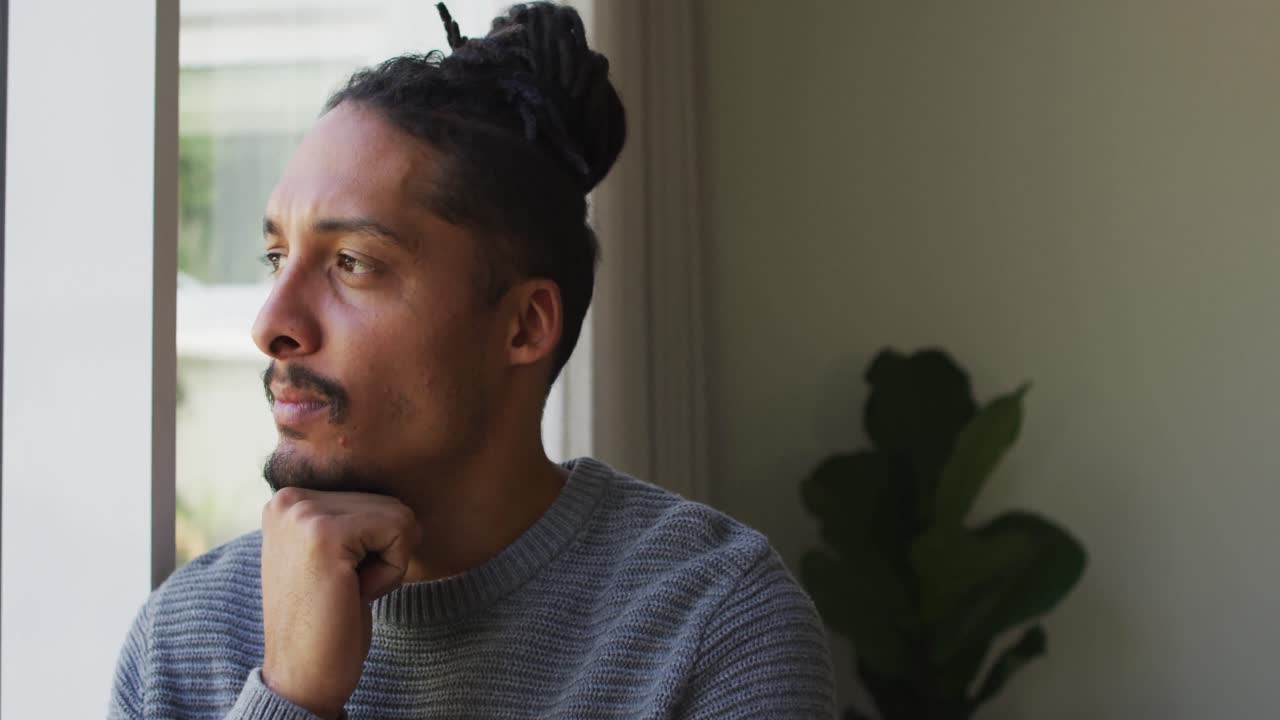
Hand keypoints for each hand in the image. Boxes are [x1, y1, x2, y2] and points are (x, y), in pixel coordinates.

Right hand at [259, 487, 418, 718]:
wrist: (302, 676)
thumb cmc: (328, 619)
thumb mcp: (334, 554)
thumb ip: (352, 517)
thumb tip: (403, 494)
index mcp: (288, 499)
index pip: (374, 496)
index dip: (374, 545)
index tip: (338, 578)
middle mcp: (289, 498)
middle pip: (388, 502)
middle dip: (383, 552)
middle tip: (344, 588)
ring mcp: (303, 514)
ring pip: (399, 515)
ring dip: (388, 562)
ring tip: (347, 590)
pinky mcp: (326, 534)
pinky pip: (400, 531)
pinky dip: (392, 570)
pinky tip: (354, 593)